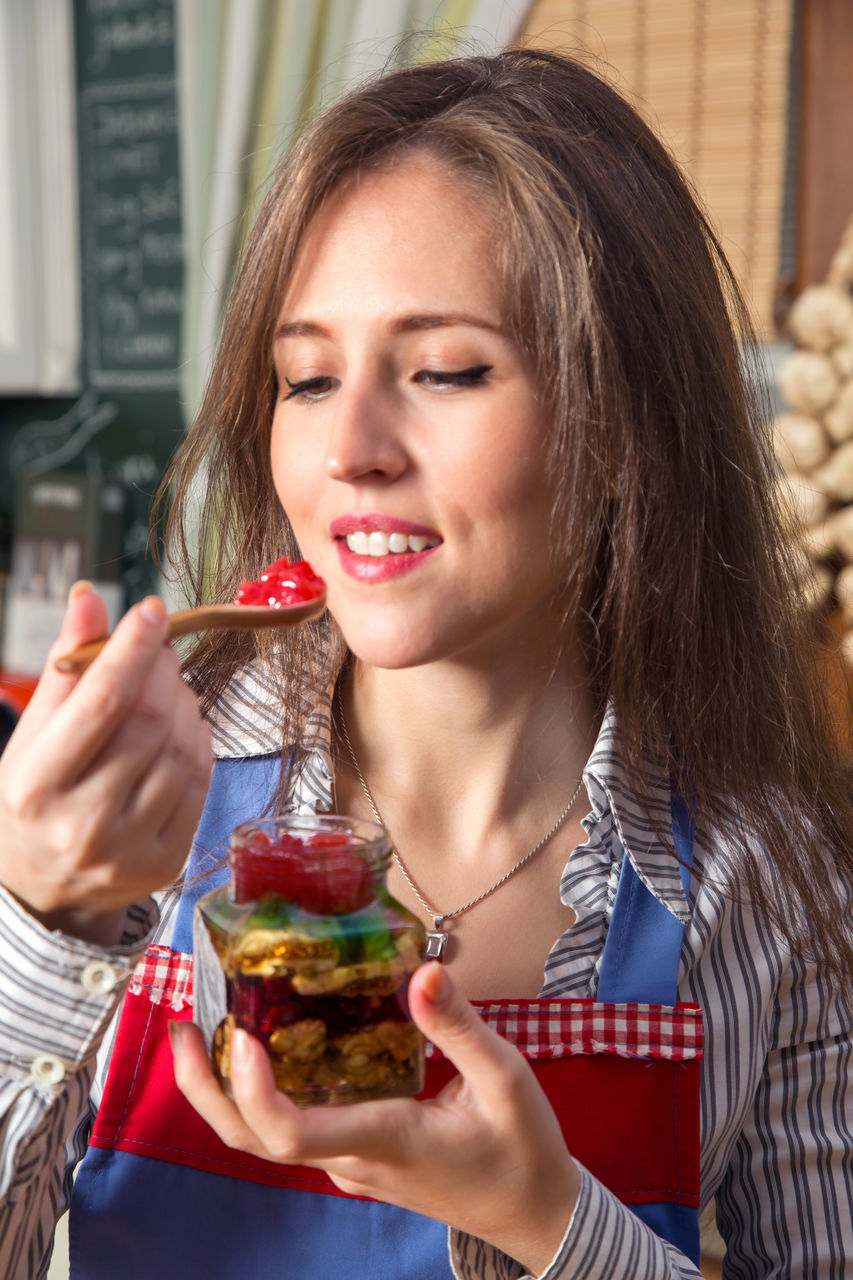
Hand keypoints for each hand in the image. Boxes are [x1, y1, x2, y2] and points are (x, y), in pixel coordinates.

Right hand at [0, 582, 211, 942]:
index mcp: (36, 787)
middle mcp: (82, 825)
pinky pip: (201, 782)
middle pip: (149, 723)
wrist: (40, 889)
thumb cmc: (34, 797)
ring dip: (185, 704)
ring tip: (168, 690)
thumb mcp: (32, 736)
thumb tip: (89, 596)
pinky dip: (199, 742)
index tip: (153, 610)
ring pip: (182, 750)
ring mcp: (128, 850)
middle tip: (161, 649)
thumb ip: (64, 668)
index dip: (132, 650)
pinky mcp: (166, 865)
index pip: (100, 704)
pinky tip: (182, 728)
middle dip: (163, 672)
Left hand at [171, 961, 580, 1273]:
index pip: (292, 1133)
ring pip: (265, 1138)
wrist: (533, 1213)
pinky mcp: (356, 1156)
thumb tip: (421, 971)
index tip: (242, 1037)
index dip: (253, 1092)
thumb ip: (459, 1027)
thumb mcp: (506, 1079)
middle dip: (206, 1089)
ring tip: (205, 1025)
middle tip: (183, 1025)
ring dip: (224, 1089)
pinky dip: (261, 1090)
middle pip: (253, 1140)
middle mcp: (351, 1158)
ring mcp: (349, 1163)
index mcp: (383, 1140)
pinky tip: (267, 1041)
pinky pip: (293, 1127)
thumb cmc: (523, 1150)